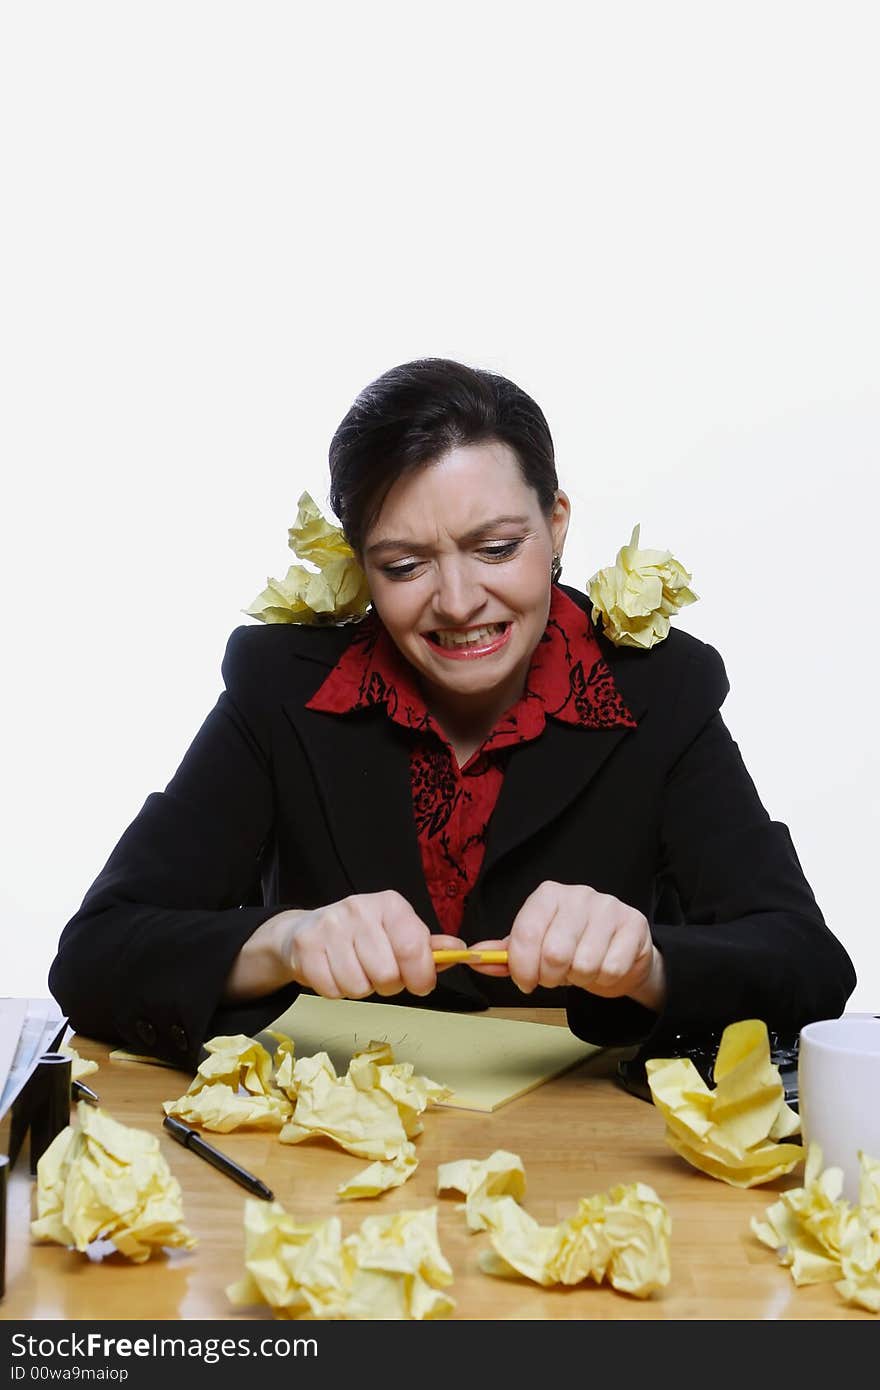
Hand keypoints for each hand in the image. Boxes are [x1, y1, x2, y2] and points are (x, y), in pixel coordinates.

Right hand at [272, 890, 465, 999]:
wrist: (306, 931)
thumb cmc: (362, 936)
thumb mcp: (398, 933)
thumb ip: (428, 946)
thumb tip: (459, 950)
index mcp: (389, 904)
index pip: (412, 946)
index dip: (421, 976)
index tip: (420, 983)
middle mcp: (359, 909)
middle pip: (387, 974)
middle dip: (388, 985)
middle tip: (380, 974)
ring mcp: (330, 926)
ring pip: (359, 986)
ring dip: (362, 989)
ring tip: (357, 971)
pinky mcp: (306, 947)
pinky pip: (333, 991)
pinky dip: (337, 991)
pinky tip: (335, 973)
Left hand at [467, 880, 666, 1010]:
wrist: (619, 951)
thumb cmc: (571, 947)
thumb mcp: (535, 947)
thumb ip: (505, 954)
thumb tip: (474, 958)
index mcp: (548, 895)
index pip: (526, 933)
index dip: (521, 967)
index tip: (525, 982)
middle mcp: (579, 894)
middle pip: (554, 953)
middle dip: (551, 977)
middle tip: (555, 977)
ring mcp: (609, 907)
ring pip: (584, 964)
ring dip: (579, 979)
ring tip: (581, 970)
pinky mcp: (635, 924)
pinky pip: (611, 969)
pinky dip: (604, 979)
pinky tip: (603, 968)